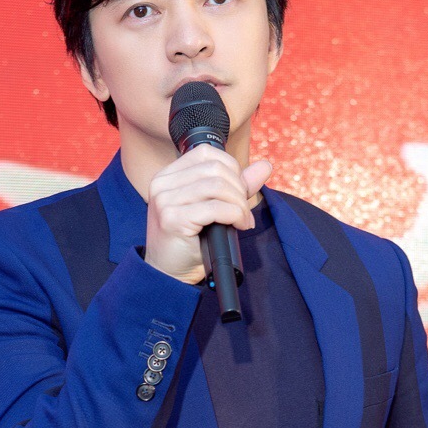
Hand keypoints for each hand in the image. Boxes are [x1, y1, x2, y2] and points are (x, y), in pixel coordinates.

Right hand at [144, 143, 272, 284]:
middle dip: (238, 189)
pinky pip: (216, 208)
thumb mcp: (214, 207)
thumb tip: (265, 166)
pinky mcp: (172, 219)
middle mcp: (162, 184)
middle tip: (243, 211)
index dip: (231, 168)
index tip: (239, 191)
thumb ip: (236, 184)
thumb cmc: (191, 242)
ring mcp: (165, 201)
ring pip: (217, 187)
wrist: (170, 274)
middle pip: (215, 169)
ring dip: (239, 204)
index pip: (206, 152)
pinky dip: (235, 215)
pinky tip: (239, 226)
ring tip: (243, 221)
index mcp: (168, 175)